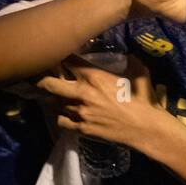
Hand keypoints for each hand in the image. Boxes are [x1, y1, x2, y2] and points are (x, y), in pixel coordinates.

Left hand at [38, 55, 161, 148]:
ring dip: (54, 98)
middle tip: (39, 76)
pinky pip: (62, 121)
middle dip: (42, 78)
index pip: (67, 61)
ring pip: (55, 103)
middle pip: (50, 83)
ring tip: (54, 95)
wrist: (146, 129)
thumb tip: (128, 54)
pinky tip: (66, 114)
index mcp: (95, 76)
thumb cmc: (144, 100)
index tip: (56, 55)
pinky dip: (61, 117)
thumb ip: (130, 61)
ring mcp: (80, 112)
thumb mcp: (139, 73)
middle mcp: (83, 93)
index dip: (59, 57)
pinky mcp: (82, 128)